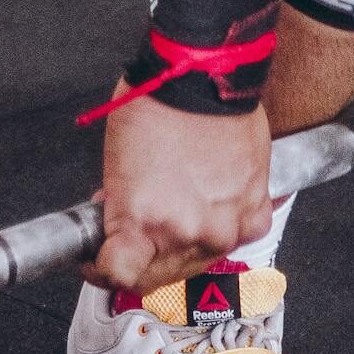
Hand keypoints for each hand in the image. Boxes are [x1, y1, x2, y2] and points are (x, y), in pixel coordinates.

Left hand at [83, 93, 274, 292]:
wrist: (202, 76)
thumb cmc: (155, 106)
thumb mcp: (115, 167)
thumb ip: (120, 212)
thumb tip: (123, 230)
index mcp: (143, 224)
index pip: (118, 277)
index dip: (100, 269)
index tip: (98, 258)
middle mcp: (187, 234)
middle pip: (158, 276)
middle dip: (141, 258)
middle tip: (136, 228)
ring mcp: (225, 226)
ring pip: (198, 260)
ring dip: (182, 245)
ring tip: (173, 208)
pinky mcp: (255, 211)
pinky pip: (238, 236)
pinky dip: (224, 226)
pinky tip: (211, 205)